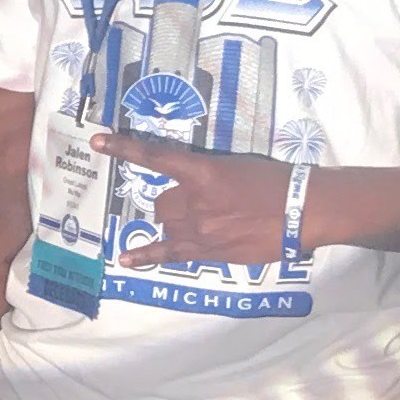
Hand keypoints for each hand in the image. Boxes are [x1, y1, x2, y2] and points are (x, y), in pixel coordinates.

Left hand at [92, 133, 314, 271]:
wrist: (302, 210)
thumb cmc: (274, 181)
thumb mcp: (236, 166)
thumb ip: (207, 174)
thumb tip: (192, 185)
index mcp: (203, 172)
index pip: (155, 156)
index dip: (124, 148)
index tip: (98, 141)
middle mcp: (195, 202)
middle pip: (162, 203)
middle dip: (173, 203)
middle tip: (201, 203)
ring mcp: (199, 230)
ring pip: (166, 226)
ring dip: (176, 223)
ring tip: (205, 222)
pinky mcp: (208, 252)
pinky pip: (169, 254)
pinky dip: (145, 255)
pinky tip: (126, 258)